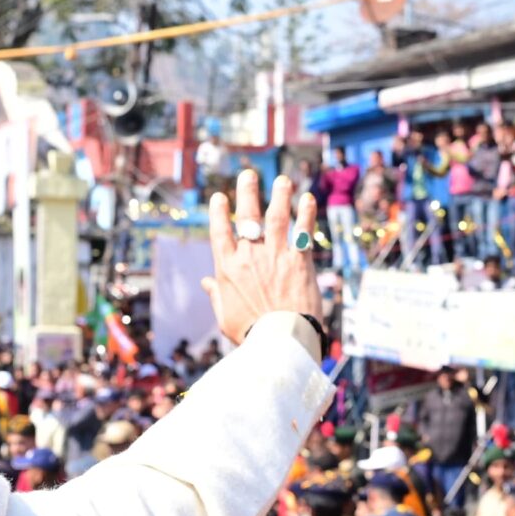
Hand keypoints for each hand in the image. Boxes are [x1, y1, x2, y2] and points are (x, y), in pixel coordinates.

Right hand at [203, 168, 321, 344]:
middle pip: (247, 215)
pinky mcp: (299, 260)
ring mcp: (275, 255)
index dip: (220, 211)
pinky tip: (308, 199)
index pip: (220, 231)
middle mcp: (250, 256)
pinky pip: (303, 230)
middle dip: (247, 192)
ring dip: (280, 194)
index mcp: (227, 268)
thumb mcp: (225, 316)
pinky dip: (306, 213)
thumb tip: (206, 283)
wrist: (280, 340)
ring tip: (282, 180)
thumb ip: (217, 295)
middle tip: (249, 174)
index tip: (220, 197)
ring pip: (277, 216)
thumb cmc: (251, 333)